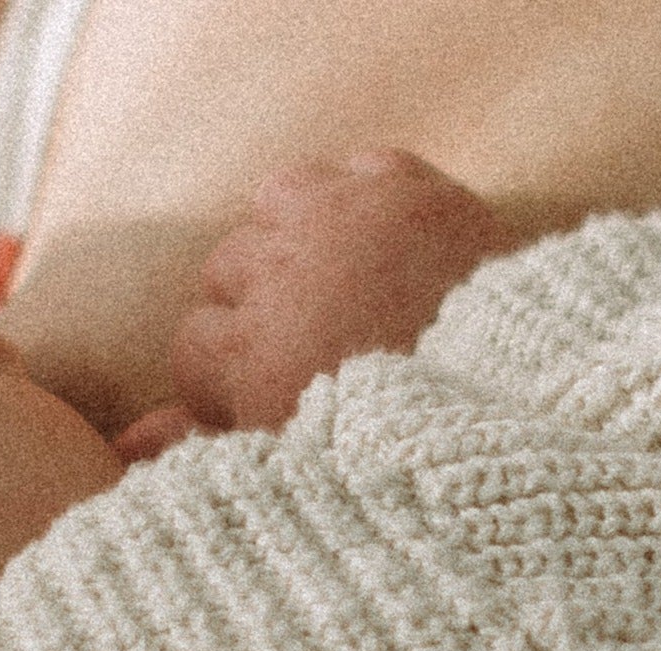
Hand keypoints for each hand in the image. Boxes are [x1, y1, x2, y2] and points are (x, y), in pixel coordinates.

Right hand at [114, 150, 515, 458]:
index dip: (221, 378)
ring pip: (273, 206)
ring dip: (289, 242)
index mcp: (255, 358)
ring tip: (326, 288)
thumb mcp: (300, 470)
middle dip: (252, 309)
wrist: (536, 405)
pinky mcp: (406, 185)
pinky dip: (353, 201)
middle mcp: (285, 275)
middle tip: (302, 349)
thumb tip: (124, 446)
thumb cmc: (409, 460)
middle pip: (224, 271)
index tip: (257, 401)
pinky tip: (375, 249)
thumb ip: (204, 450)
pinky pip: (347, 170)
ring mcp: (344, 220)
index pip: (190, 346)